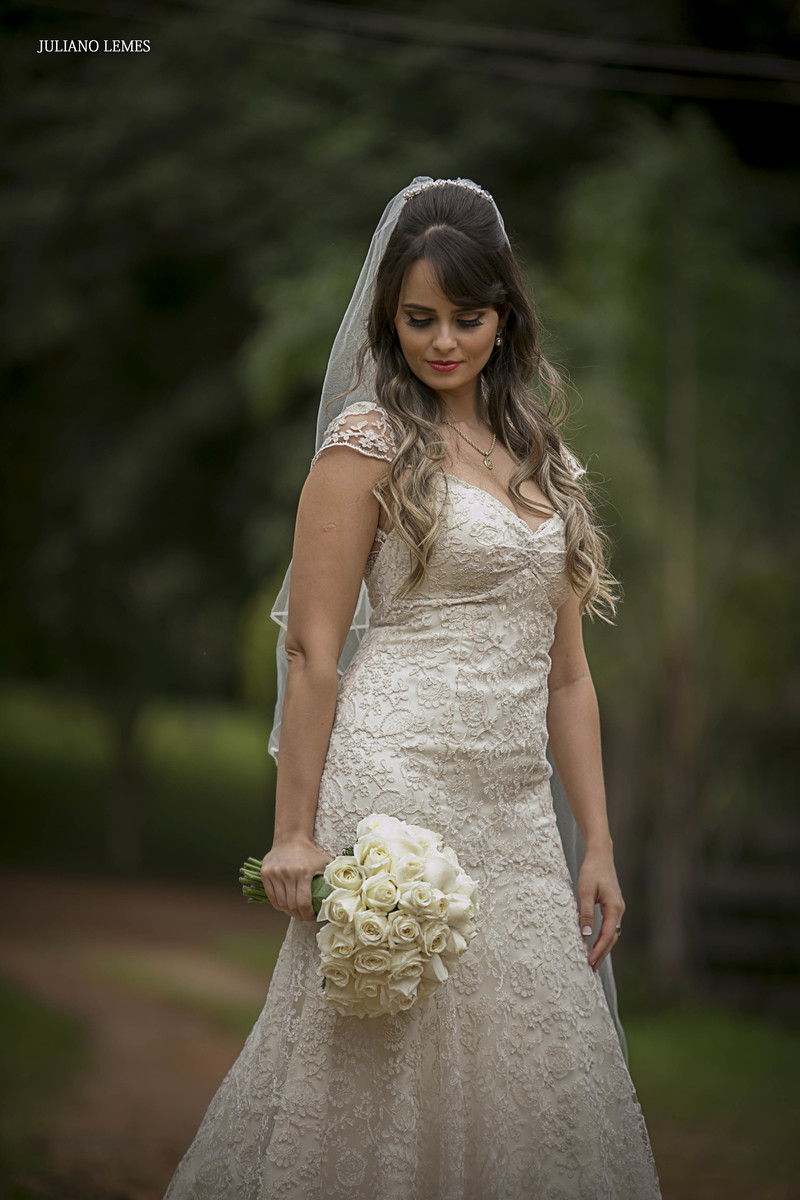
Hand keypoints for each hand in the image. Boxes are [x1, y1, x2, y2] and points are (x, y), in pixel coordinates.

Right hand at [260, 837, 332, 921]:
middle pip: (291, 905)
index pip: (303, 903)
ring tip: (295, 912)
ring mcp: (274, 873)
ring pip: (280, 903)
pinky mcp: (265, 873)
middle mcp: (287, 873)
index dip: (308, 915)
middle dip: (299, 916)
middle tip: (304, 917)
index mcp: (303, 872)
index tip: (313, 917)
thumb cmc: (311, 853)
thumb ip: (334, 878)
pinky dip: (278, 905)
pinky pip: (271, 896)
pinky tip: (286, 906)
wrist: (291, 838)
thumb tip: (343, 895)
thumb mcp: (325, 863)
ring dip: (288, 912)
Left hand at [577, 846, 624, 972]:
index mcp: (614, 907)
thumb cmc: (592, 870)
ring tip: (593, 960)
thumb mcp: (585, 891)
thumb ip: (586, 913)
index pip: (608, 935)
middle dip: (602, 953)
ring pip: (612, 933)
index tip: (590, 961)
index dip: (599, 950)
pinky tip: (595, 943)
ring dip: (603, 946)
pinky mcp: (613, 905)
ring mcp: (617, 908)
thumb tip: (585, 934)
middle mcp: (619, 910)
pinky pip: (610, 926)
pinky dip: (604, 937)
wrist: (600, 855)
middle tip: (591, 967)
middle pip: (613, 937)